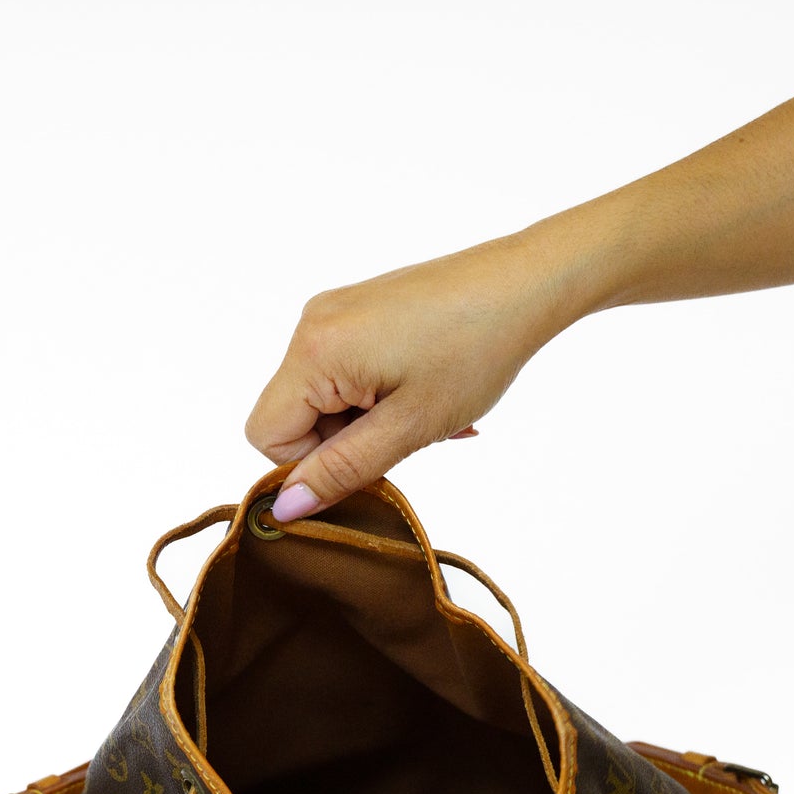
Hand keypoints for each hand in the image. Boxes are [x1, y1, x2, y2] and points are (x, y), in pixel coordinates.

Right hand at [244, 228, 579, 520]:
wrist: (526, 284)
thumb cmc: (476, 350)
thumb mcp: (409, 427)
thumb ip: (341, 470)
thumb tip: (284, 509)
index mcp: (314, 350)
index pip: (267, 436)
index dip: (311, 464)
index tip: (370, 458)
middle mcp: (312, 324)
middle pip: (295, 416)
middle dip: (346, 441)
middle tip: (407, 432)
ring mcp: (335, 313)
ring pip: (326, 398)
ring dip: (369, 421)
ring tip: (424, 411)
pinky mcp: (359, 311)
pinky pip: (347, 373)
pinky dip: (379, 396)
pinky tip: (424, 393)